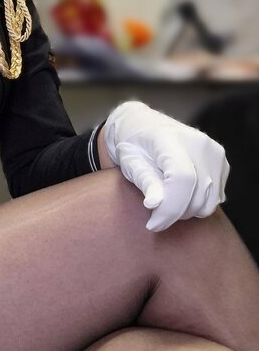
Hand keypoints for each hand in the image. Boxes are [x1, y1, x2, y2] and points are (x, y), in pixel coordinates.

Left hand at [103, 101, 228, 231]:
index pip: (182, 179)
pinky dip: (198, 202)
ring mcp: (213, 151)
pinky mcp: (221, 161)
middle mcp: (198, 143)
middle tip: (155, 210)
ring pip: (209, 201)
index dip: (170, 208)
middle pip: (198, 194)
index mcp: (170, 138)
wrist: (142, 126)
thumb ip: (144, 181)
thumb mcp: (129, 162)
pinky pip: (216, 198)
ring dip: (187, 210)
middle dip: (174, 212)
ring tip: (166, 198)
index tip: (152, 224)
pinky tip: (180, 192)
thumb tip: (155, 203)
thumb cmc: (133, 146)